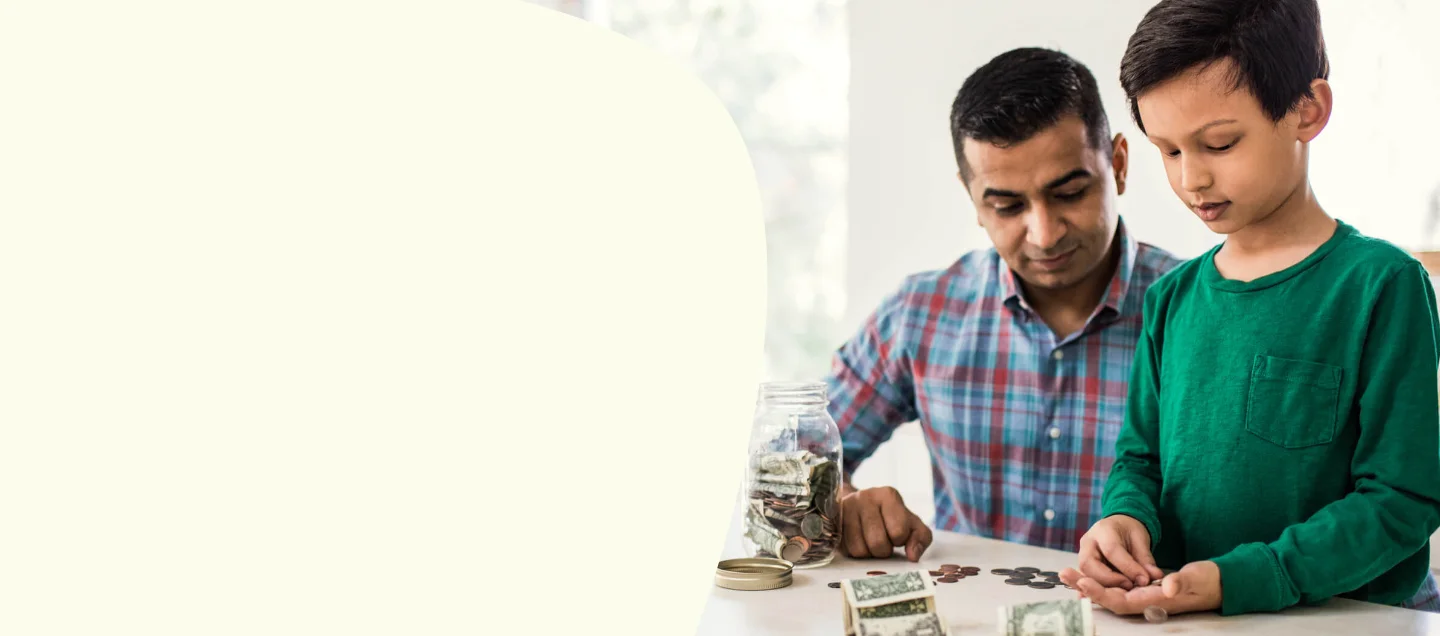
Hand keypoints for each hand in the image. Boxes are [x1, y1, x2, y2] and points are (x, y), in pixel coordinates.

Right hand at [839, 486, 932, 560]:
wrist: (860, 508)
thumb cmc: (891, 519)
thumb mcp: (912, 525)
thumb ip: (921, 539)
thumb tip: (913, 556)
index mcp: (888, 495)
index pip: (898, 531)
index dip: (899, 540)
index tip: (896, 534)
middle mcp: (865, 496)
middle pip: (878, 543)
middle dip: (884, 550)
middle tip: (883, 541)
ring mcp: (846, 508)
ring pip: (860, 549)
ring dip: (869, 553)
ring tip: (870, 541)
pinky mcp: (833, 521)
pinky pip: (846, 550)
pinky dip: (855, 553)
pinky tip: (858, 541)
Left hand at [1061, 560, 1221, 615]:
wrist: (1219, 583)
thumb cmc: (1209, 581)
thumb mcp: (1197, 578)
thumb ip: (1183, 582)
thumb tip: (1168, 585)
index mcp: (1155, 601)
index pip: (1121, 602)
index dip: (1101, 594)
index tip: (1083, 582)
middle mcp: (1145, 601)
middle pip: (1109, 599)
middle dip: (1086, 588)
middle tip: (1064, 573)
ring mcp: (1144, 596)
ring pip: (1110, 593)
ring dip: (1089, 584)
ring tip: (1067, 573)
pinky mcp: (1144, 589)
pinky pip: (1117, 588)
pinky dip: (1100, 582)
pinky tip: (1086, 575)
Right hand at [1063, 514, 1162, 589]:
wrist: (1118, 527)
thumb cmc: (1129, 531)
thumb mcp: (1141, 540)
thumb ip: (1146, 559)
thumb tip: (1155, 577)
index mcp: (1103, 530)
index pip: (1111, 550)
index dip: (1127, 567)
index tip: (1143, 580)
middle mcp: (1088, 542)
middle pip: (1089, 564)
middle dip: (1109, 580)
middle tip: (1130, 587)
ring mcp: (1082, 554)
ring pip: (1086, 574)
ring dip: (1104, 586)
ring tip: (1125, 589)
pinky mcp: (1084, 566)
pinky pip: (1088, 579)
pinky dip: (1101, 588)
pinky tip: (1115, 592)